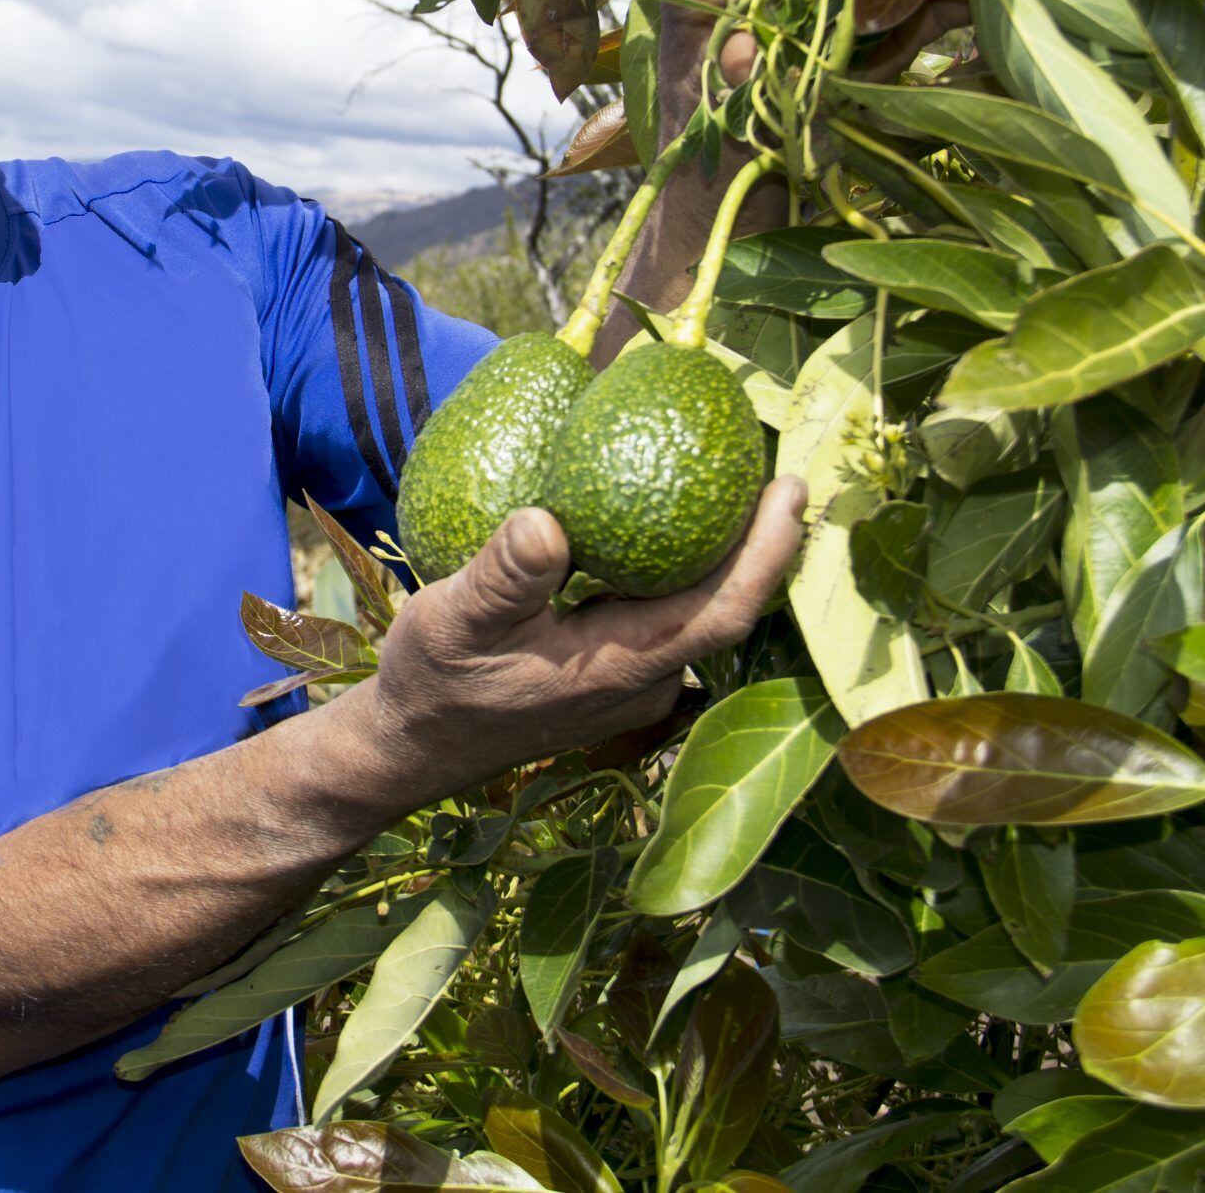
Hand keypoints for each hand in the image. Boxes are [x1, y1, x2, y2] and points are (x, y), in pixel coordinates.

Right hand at [347, 484, 807, 805]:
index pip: (722, 610)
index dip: (766, 553)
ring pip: (697, 610)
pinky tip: (662, 522)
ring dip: (721, 552)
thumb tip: (547, 524)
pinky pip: (666, 614)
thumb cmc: (434, 682)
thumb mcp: (453, 621)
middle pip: (726, 606)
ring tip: (731, 477)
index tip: (791, 488)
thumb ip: (502, 577)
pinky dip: (678, 567)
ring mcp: (631, 682)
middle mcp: (643, 679)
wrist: (413, 746)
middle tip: (774, 460)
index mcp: (620, 667)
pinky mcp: (613, 675)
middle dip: (759, 540)